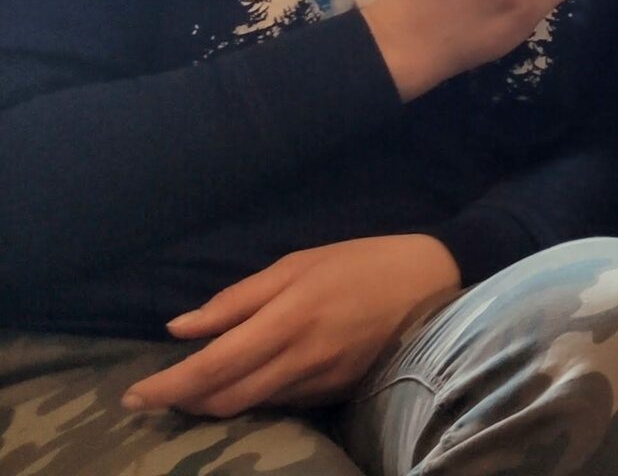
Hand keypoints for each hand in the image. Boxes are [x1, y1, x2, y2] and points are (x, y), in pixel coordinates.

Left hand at [123, 235, 460, 416]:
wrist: (434, 280)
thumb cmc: (361, 262)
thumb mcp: (298, 263)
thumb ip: (238, 299)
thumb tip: (179, 329)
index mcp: (289, 318)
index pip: (214, 366)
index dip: (168, 386)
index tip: (133, 396)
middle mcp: (303, 357)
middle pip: (226, 399)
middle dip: (184, 402)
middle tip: (157, 394)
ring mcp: (322, 380)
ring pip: (252, 406)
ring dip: (216, 401)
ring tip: (196, 386)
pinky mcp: (338, 391)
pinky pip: (282, 402)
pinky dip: (254, 395)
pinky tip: (248, 379)